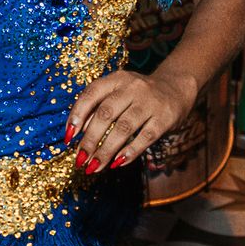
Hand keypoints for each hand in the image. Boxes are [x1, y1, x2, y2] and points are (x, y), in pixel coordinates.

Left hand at [66, 69, 197, 172]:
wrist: (177, 87)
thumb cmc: (138, 95)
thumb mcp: (119, 92)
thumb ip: (99, 107)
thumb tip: (78, 134)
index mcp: (116, 79)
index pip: (92, 94)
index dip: (77, 115)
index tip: (68, 137)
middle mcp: (132, 87)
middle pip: (106, 114)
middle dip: (90, 139)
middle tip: (80, 159)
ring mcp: (150, 102)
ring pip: (123, 128)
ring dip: (106, 150)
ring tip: (94, 166)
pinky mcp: (165, 118)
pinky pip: (145, 137)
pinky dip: (129, 152)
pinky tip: (117, 163)